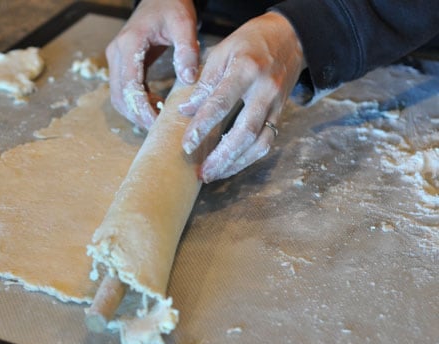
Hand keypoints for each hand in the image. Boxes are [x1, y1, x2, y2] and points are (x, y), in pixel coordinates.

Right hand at [106, 0, 199, 128]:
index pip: (129, 86)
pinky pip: (124, 90)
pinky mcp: (121, 63)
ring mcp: (116, 58)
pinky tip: (156, 106)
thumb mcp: (184, 24)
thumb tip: (189, 79)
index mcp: (129, 44)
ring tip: (158, 119)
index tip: (155, 123)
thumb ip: (186, 50)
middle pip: (119, 95)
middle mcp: (116, 53)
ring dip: (135, 111)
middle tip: (157, 128)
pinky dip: (137, 102)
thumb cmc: (172, 6)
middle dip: (136, 115)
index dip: (141, 108)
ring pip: (118, 96)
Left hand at [179, 12, 305, 182]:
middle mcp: (264, 91)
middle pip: (245, 132)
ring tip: (213, 175)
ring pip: (259, 143)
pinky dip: (248, 158)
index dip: (202, 126)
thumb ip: (204, 83)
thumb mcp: (222, 52)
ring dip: (236, 163)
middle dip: (222, 157)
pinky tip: (230, 165)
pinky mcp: (281, 114)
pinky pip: (267, 141)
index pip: (221, 103)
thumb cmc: (250, 42)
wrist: (290, 37)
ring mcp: (276, 104)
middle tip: (202, 173)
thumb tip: (185, 111)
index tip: (186, 144)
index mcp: (246, 70)